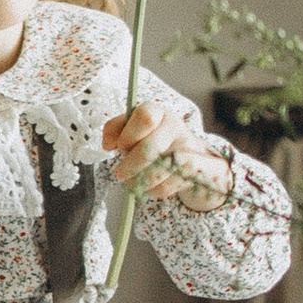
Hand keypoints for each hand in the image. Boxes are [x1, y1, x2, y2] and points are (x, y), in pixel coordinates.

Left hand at [103, 101, 229, 206]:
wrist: (192, 158)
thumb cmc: (152, 140)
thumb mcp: (133, 129)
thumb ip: (116, 130)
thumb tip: (108, 144)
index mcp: (158, 113)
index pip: (145, 116)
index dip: (129, 134)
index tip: (119, 147)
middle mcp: (175, 127)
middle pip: (152, 146)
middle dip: (131, 165)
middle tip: (119, 174)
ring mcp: (187, 149)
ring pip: (163, 168)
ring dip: (141, 180)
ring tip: (131, 183)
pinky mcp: (194, 171)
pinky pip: (169, 184)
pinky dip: (153, 190)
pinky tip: (148, 187)